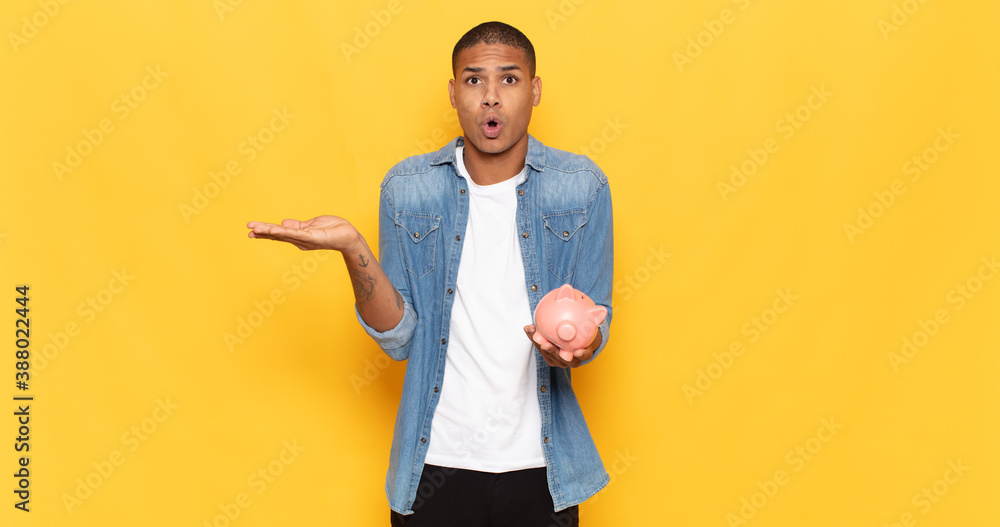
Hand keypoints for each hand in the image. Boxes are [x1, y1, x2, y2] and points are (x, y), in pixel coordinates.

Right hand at [246, 216, 360, 251]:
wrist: (348, 236)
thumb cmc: (333, 229)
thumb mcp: (312, 224)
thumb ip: (297, 225)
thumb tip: (283, 222)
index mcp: (298, 235)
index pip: (279, 232)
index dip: (266, 230)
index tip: (252, 229)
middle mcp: (299, 240)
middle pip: (277, 235)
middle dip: (262, 232)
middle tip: (248, 230)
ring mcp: (305, 239)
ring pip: (283, 234)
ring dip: (269, 231)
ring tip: (256, 229)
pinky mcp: (311, 237)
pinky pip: (295, 233)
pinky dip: (284, 231)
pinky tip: (274, 229)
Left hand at [523, 324, 593, 368]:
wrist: (573, 338)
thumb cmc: (582, 331)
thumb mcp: (589, 324)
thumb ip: (595, 318)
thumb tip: (602, 310)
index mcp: (583, 354)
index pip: (584, 355)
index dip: (581, 354)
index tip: (578, 351)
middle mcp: (570, 360)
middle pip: (560, 357)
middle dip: (552, 351)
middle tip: (546, 343)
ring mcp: (557, 359)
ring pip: (547, 353)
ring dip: (538, 342)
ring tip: (533, 332)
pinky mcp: (547, 355)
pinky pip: (539, 346)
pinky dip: (533, 337)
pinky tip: (529, 327)